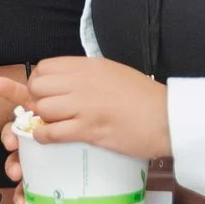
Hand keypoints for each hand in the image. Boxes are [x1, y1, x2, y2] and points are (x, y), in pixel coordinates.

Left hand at [0, 57, 172, 161]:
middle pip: (38, 87)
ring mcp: (84, 106)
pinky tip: (47, 137)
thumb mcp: (113, 73)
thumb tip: (64, 81)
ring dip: (41, 119)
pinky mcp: (88, 129)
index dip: (39, 81)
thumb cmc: (144, 98)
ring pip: (42, 109)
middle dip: (36, 99)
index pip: (44, 67)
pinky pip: (51, 132)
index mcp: (88, 66)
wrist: (167, 118)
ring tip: (52, 124)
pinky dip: (43, 136)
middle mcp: (82, 82)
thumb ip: (87, 75)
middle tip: (47, 109)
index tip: (45, 91)